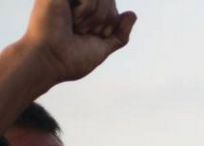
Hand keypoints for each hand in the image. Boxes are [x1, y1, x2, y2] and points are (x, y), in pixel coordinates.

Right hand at [20, 0, 135, 87]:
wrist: (49, 61)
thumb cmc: (72, 58)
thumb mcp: (103, 47)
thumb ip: (119, 33)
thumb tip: (133, 13)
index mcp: (82, 14)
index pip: (112, 8)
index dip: (112, 22)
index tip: (98, 36)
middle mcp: (73, 2)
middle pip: (109, 0)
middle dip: (106, 19)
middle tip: (88, 32)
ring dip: (97, 16)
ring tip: (78, 28)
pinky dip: (88, 10)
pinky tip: (72, 20)